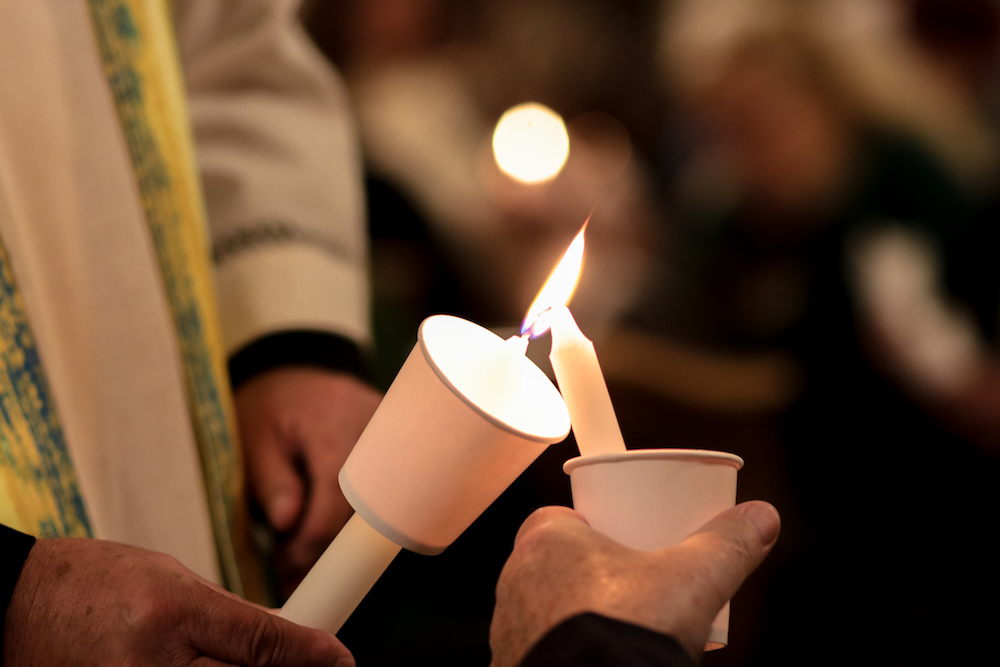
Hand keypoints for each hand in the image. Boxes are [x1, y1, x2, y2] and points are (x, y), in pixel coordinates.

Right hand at [2, 538, 353, 665]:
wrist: (14, 611)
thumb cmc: (92, 582)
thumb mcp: (172, 578)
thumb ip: (230, 615)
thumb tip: (290, 641)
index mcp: (172, 614)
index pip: (263, 644)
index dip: (312, 654)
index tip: (341, 660)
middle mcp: (154, 665)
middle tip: (311, 665)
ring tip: (236, 661)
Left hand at [235, 367, 381, 595]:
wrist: (291, 372)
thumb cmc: (268, 407)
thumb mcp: (254, 440)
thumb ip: (272, 481)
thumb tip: (287, 524)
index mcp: (331, 425)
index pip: (336, 495)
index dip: (314, 539)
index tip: (289, 565)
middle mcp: (371, 427)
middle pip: (364, 505)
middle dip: (331, 545)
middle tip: (296, 569)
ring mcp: (390, 433)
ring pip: (378, 502)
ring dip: (344, 534)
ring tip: (307, 554)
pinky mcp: (397, 441)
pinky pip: (383, 488)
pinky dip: (357, 513)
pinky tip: (331, 529)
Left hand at [490, 501, 779, 665]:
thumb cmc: (627, 632)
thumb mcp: (693, 580)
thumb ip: (726, 545)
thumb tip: (761, 517)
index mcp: (546, 540)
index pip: (560, 516)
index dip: (591, 523)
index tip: (622, 535)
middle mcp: (514, 580)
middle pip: (552, 562)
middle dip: (587, 571)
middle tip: (630, 584)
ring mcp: (507, 628)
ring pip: (542, 607)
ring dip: (571, 612)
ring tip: (617, 627)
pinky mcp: (512, 664)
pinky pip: (535, 648)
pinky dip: (563, 650)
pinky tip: (595, 658)